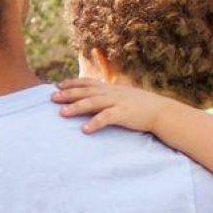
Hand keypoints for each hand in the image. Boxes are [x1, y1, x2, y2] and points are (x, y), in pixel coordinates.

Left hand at [52, 78, 171, 134]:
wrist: (161, 111)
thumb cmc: (141, 105)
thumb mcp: (122, 96)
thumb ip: (109, 95)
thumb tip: (95, 97)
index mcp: (109, 88)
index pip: (87, 83)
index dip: (72, 83)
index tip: (58, 85)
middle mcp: (110, 93)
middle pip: (85, 91)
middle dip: (67, 94)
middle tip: (51, 97)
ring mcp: (116, 102)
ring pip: (92, 103)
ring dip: (76, 107)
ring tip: (62, 113)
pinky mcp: (123, 114)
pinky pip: (106, 118)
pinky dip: (95, 123)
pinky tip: (85, 129)